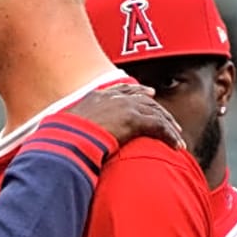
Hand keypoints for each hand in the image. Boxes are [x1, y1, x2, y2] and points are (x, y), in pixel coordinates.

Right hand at [65, 83, 185, 148]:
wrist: (67, 139)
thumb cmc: (59, 140)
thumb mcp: (64, 131)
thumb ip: (72, 132)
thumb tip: (62, 143)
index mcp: (96, 97)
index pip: (122, 90)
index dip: (137, 91)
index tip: (149, 93)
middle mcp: (112, 98)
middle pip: (143, 99)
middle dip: (158, 109)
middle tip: (170, 119)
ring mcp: (124, 107)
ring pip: (154, 112)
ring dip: (168, 125)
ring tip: (177, 137)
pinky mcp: (134, 120)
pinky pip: (158, 126)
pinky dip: (169, 136)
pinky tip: (176, 146)